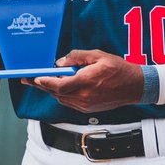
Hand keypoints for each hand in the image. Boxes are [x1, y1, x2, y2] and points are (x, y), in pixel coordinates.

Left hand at [29, 50, 144, 112]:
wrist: (135, 86)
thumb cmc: (119, 69)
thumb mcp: (98, 56)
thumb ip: (77, 57)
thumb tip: (60, 62)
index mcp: (86, 82)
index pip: (58, 85)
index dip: (44, 82)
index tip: (34, 77)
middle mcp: (84, 96)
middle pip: (56, 93)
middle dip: (42, 86)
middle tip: (29, 79)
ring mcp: (86, 105)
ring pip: (61, 99)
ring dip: (51, 91)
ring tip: (42, 82)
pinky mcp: (88, 109)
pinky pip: (69, 103)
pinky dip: (61, 95)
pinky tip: (59, 87)